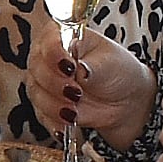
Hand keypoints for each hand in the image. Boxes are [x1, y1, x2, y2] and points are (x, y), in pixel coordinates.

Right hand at [27, 22, 156, 149]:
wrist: (125, 100)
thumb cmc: (117, 71)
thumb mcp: (110, 64)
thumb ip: (93, 66)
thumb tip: (80, 69)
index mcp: (64, 36)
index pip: (49, 38)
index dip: (54, 53)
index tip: (69, 66)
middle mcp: (49, 57)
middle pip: (36, 66)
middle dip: (54, 83)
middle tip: (75, 92)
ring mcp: (45, 82)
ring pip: (36, 93)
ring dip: (54, 105)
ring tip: (74, 112)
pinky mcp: (46, 106)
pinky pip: (42, 116)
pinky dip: (54, 123)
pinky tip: (67, 126)